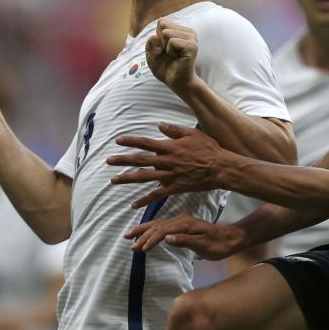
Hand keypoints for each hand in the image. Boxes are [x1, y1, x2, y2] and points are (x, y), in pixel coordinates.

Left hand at [108, 123, 226, 207]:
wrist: (220, 168)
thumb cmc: (208, 149)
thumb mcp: (192, 134)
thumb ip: (174, 130)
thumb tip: (159, 124)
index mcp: (170, 147)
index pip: (146, 143)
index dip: (131, 141)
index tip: (118, 141)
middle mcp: (166, 161)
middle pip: (140, 160)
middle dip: (123, 160)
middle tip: (108, 161)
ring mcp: (169, 175)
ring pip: (144, 177)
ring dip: (127, 178)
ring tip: (113, 180)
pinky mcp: (175, 188)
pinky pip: (157, 195)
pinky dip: (145, 200)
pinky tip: (134, 204)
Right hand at [124, 213, 242, 258]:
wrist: (231, 239)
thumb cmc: (218, 245)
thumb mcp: (204, 245)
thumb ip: (185, 241)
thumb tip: (166, 238)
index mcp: (185, 224)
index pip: (163, 231)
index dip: (151, 239)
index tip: (141, 249)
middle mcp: (181, 220)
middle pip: (157, 225)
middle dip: (142, 234)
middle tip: (129, 242)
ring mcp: (182, 221)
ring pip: (158, 224)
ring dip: (144, 230)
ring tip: (130, 235)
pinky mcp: (183, 225)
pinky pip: (163, 225)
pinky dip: (152, 228)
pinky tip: (146, 231)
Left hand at [146, 19, 197, 94]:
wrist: (176, 82)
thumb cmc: (165, 68)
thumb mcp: (151, 52)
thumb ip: (150, 40)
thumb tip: (156, 36)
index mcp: (180, 30)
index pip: (162, 21)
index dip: (157, 36)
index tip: (163, 49)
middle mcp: (188, 32)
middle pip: (163, 24)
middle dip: (160, 40)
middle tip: (168, 53)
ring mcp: (191, 38)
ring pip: (166, 32)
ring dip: (165, 47)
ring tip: (173, 55)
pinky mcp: (192, 46)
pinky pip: (172, 41)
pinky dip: (170, 51)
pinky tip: (177, 57)